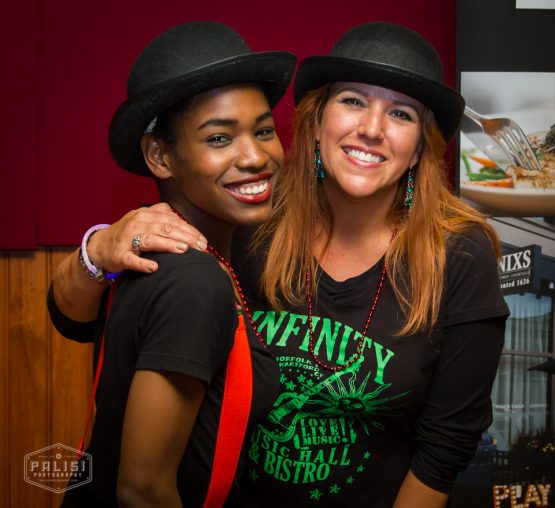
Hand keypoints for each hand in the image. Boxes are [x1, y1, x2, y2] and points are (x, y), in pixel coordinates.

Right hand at [87, 203, 206, 273]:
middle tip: (201, 247)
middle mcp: (137, 224)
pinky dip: (143, 263)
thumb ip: (162, 217)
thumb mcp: (143, 220)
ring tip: (183, 250)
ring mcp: (127, 239)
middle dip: (186, 237)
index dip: (190, 230)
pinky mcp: (120, 256)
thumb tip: (184, 221)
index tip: (203, 240)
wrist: (100, 246)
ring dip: (168, 244)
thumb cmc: (127, 234)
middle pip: (165, 228)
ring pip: (150, 240)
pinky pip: (132, 259)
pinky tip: (154, 267)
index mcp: (145, 215)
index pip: (172, 220)